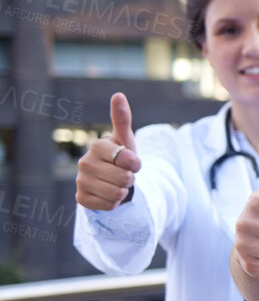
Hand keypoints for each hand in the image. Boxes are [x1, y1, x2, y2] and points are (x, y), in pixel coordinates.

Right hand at [74, 93, 140, 210]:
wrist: (111, 179)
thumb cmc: (120, 157)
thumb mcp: (125, 140)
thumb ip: (122, 119)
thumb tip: (118, 94)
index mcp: (97, 146)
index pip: (128, 160)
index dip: (136, 164)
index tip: (131, 161)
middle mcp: (84, 162)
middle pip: (124, 179)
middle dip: (130, 179)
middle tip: (123, 174)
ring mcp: (81, 181)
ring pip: (117, 194)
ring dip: (123, 191)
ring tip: (116, 183)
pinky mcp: (81, 198)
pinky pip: (108, 206)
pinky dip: (113, 203)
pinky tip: (107, 194)